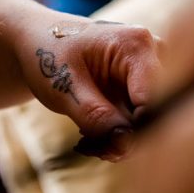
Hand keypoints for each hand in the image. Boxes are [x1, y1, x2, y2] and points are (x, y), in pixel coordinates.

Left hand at [20, 16, 162, 160]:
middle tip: (88, 146)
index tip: (104, 148)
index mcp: (137, 45)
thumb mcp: (65, 86)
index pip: (154, 101)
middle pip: (154, 111)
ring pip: (148, 119)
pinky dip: (117, 133)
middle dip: (123, 138)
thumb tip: (127, 146)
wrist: (39, 43)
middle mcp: (154, 53)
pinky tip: (94, 131)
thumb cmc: (47, 55)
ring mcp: (152, 68)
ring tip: (86, 138)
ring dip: (118, 138)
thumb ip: (96, 116)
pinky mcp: (145, 84)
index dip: (135, 132)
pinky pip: (140, 119)